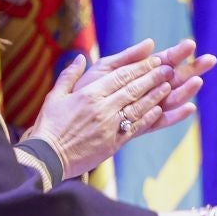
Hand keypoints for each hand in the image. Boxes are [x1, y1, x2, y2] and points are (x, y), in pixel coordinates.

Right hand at [26, 38, 187, 178]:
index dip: (139, 67)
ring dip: (155, 96)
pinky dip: (148, 118)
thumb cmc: (48, 126)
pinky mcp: (112, 144)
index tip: (154, 59)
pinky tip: (158, 110)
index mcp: (88, 94)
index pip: (120, 76)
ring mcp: (109, 127)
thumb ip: (69, 75)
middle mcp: (102, 109)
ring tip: (169, 85)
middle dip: (152, 77)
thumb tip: (80, 57)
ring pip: (137, 107)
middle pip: (132, 89)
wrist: (47, 158)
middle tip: (168, 68)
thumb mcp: (54, 96)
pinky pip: (134, 128)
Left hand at [94, 37, 213, 129]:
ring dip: (186, 90)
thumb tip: (151, 43)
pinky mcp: (139, 128)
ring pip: (170, 99)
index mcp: (138, 74)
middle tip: (210, 59)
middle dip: (192, 68)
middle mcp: (145, 92)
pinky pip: (159, 122)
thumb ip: (126, 58)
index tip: (191, 44)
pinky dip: (174, 116)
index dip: (176, 52)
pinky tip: (189, 107)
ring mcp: (144, 109)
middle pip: (174, 78)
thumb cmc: (84, 92)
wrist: (70, 123)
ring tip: (198, 81)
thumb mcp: (103, 70)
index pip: (162, 61)